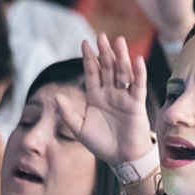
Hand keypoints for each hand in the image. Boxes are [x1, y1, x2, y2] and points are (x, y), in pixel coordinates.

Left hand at [55, 34, 154, 166]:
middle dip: (104, 52)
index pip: (92, 72)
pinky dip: (138, 73)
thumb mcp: (79, 129)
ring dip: (121, 58)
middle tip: (102, 36)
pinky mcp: (136, 104)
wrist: (122, 158)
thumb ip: (68, 113)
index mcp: (95, 96)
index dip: (89, 58)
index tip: (84, 42)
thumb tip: (56, 97)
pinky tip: (137, 60)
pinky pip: (138, 86)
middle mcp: (110, 93)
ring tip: (119, 41)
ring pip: (122, 73)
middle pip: (107, 68)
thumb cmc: (101, 144)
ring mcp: (124, 97)